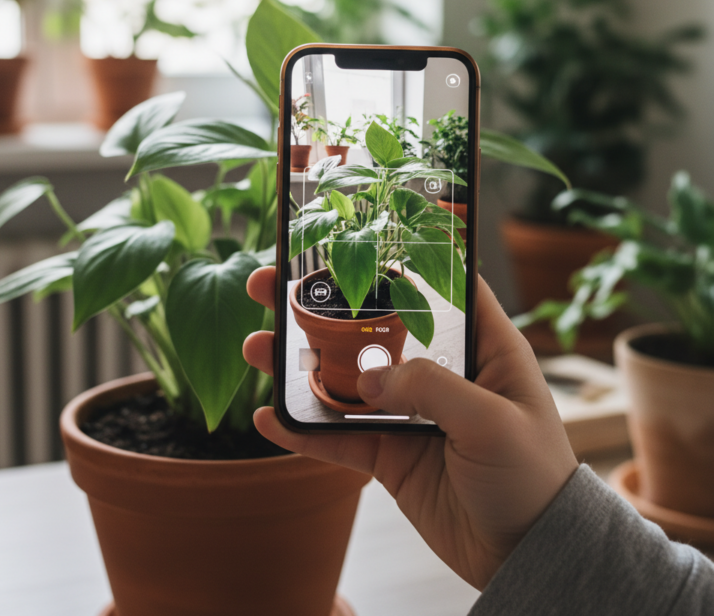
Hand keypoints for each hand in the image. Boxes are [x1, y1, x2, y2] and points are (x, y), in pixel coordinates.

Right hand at [244, 268, 577, 589]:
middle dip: (325, 307)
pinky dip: (305, 430)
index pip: (440, 286)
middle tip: (275, 287)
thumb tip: (369, 379)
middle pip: (374, 327)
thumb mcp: (493, 422)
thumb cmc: (533, 477)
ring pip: (346, 379)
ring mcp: (411, 413)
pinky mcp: (391, 453)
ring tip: (258, 348)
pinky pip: (339, 437)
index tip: (353, 238)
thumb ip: (431, 389)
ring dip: (301, 365)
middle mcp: (441, 372)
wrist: (524, 554)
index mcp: (481, 348)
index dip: (400, 258)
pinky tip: (270, 418)